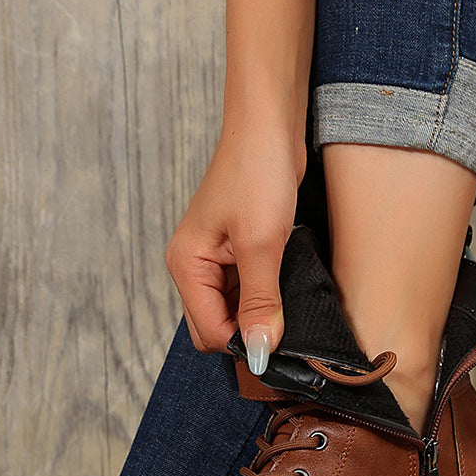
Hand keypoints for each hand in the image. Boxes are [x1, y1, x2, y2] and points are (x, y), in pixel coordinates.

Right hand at [165, 120, 304, 372]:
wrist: (269, 123)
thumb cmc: (258, 171)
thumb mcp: (262, 243)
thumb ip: (259, 302)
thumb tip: (260, 352)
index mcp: (186, 266)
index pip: (209, 332)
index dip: (244, 344)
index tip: (282, 344)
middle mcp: (192, 267)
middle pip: (215, 328)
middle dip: (248, 333)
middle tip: (287, 324)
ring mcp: (212, 260)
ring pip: (231, 312)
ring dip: (258, 315)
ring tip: (288, 300)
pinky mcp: (233, 252)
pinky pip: (243, 292)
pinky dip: (263, 297)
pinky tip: (285, 286)